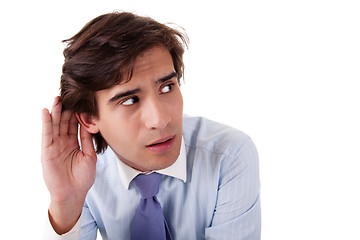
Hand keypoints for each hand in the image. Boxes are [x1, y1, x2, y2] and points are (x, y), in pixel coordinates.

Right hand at [41, 96, 96, 232]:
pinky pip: (47, 134)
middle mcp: (64, 142)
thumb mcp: (90, 156)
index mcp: (75, 143)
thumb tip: (90, 124)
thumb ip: (87, 140)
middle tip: (69, 95)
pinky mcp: (47, 150)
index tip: (81, 101)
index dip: (77, 113)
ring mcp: (55, 145)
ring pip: (55, 125)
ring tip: (57, 99)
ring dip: (55, 112)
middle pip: (64, 122)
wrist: (73, 194)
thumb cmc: (83, 178)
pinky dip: (46, 122)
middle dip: (66, 109)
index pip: (75, 125)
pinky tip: (46, 111)